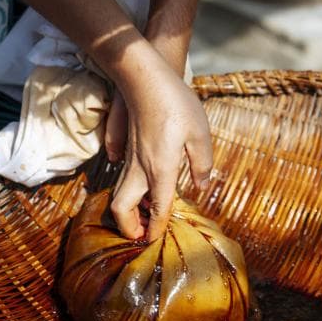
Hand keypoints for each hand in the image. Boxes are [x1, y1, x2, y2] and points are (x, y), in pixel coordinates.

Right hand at [105, 41, 211, 240]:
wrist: (144, 77)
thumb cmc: (176, 103)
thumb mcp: (200, 134)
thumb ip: (202, 164)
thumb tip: (201, 186)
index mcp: (161, 169)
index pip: (157, 209)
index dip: (156, 229)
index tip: (155, 243)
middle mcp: (141, 169)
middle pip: (122, 208)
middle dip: (128, 227)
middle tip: (142, 236)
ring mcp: (130, 158)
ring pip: (119, 194)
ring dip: (127, 212)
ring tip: (143, 219)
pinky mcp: (127, 148)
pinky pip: (122, 179)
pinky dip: (127, 194)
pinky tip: (141, 192)